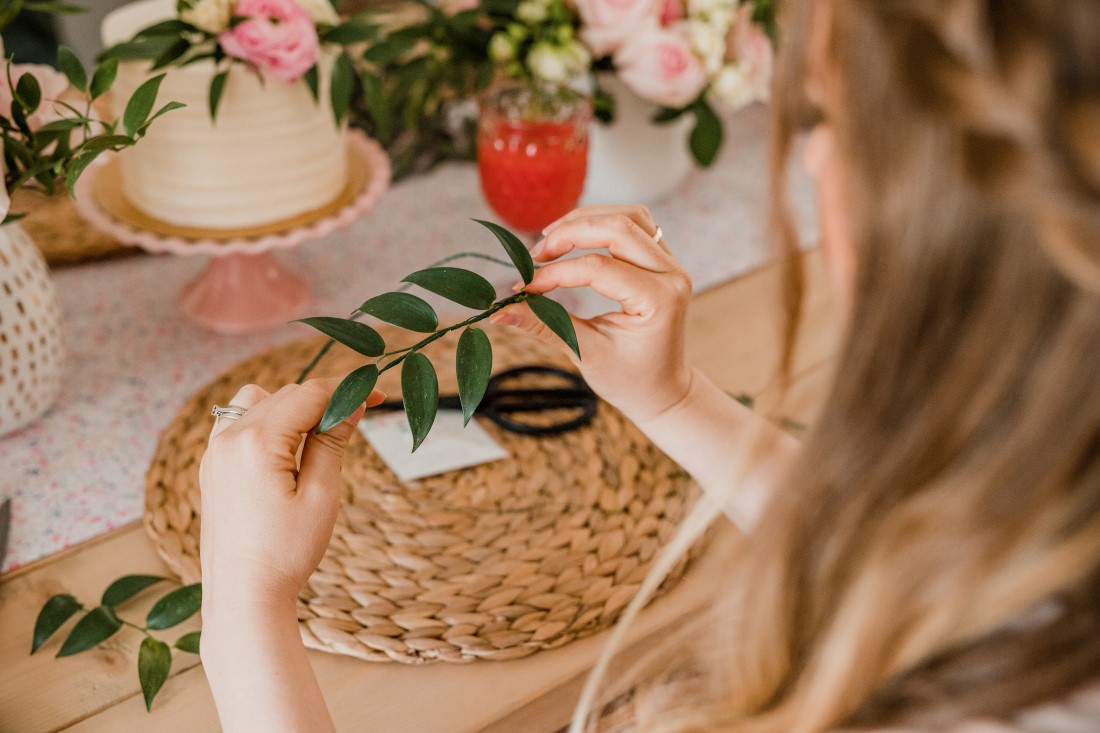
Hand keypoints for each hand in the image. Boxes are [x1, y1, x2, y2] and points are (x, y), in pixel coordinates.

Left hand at [199, 379, 384, 620]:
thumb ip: (333, 442)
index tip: (378, 395)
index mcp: (256, 442)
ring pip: (258, 402)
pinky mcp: (211, 467)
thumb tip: (352, 404)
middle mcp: (228, 438)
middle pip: (285, 395)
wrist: (244, 596)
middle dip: (324, 401)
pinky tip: (284, 448)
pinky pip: (236, 422)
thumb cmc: (285, 553)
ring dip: (291, 408)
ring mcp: (214, 452)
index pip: (309, 394)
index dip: (347, 390)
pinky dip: (264, 422)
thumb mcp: (321, 495)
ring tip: (318, 438)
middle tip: (356, 421)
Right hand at [488, 205, 692, 424]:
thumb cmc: (628, 379)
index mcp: (659, 300)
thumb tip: (498, 312)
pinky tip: (577, 234)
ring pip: (630, 216)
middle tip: (537, 253)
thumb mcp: (584, 352)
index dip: (556, 273)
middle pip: (618, 228)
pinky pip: (637, 224)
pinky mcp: (664, 260)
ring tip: (552, 237)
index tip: (525, 288)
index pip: (598, 268)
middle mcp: (672, 275)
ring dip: (587, 219)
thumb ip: (543, 324)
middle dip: (570, 233)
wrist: (662, 390)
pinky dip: (604, 222)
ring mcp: (672, 264)